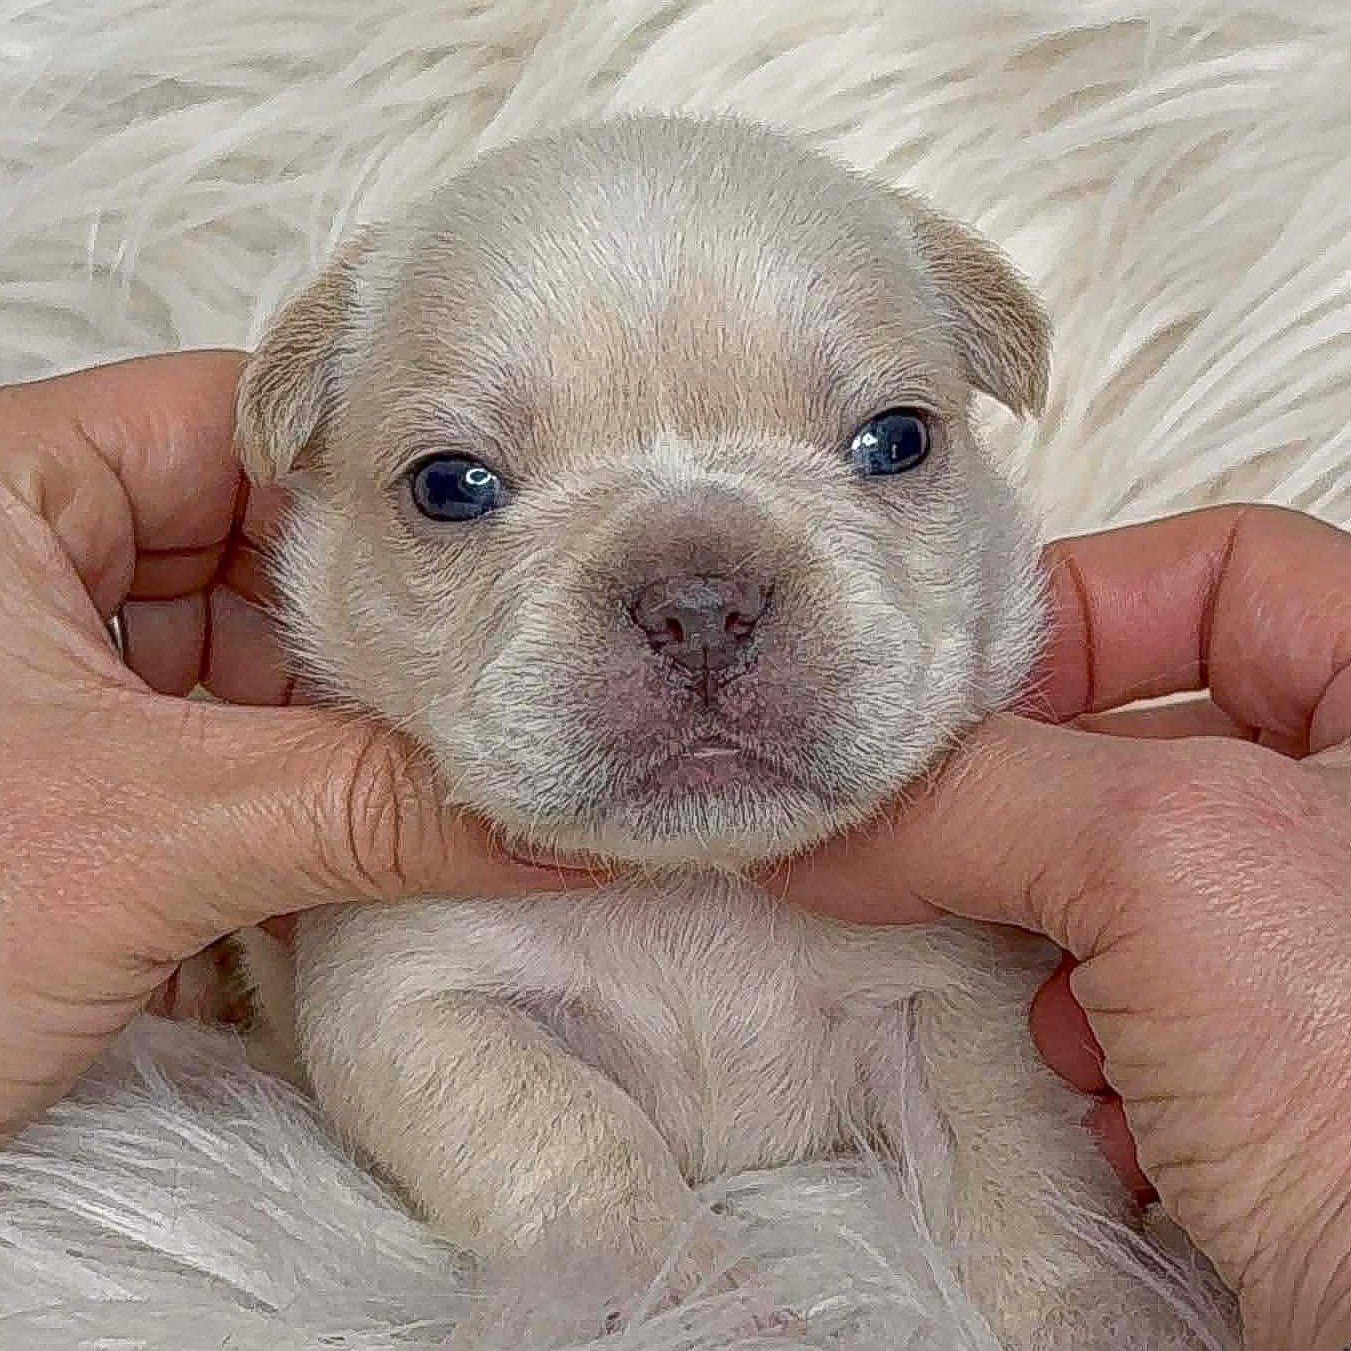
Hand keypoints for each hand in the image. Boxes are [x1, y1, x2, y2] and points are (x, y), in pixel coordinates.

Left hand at [0, 353, 568, 1139]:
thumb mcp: (150, 839)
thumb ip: (372, 808)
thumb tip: (562, 816)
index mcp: (6, 494)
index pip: (240, 426)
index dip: (379, 486)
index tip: (505, 554)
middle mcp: (34, 566)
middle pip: (261, 551)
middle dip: (380, 634)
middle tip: (506, 685)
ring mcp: (60, 674)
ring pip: (251, 660)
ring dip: (347, 730)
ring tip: (465, 767)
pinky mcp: (83, 772)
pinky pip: (228, 744)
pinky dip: (304, 789)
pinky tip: (385, 832)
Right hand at [781, 505, 1350, 1350]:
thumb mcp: (1168, 859)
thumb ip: (972, 794)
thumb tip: (815, 813)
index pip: (1220, 571)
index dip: (1077, 612)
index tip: (951, 697)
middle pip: (1148, 739)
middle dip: (1035, 807)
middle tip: (938, 845)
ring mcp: (1325, 944)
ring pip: (1125, 881)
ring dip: (1066, 948)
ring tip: (1073, 1018)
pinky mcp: (1289, 1060)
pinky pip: (1144, 996)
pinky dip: (1105, 1045)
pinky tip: (1127, 1111)